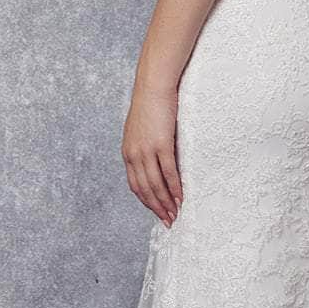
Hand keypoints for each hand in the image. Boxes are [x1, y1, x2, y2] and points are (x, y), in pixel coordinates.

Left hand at [121, 82, 183, 226]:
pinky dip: (175, 187)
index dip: (147, 202)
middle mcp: (134, 154)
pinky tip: (181, 197)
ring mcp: (147, 150)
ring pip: (156, 184)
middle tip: (168, 221)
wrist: (153, 86)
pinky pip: (168, 172)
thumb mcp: (142, 130)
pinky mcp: (161, 144)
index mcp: (128, 153)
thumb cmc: (151, 105)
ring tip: (176, 214)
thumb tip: (155, 160)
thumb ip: (145, 147)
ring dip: (166, 203)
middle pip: (145, 189)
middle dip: (156, 208)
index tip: (157, 213)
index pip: (135, 185)